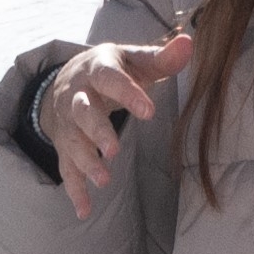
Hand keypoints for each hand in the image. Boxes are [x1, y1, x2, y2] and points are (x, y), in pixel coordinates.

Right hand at [37, 32, 190, 216]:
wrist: (68, 77)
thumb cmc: (115, 69)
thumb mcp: (135, 60)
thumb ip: (162, 57)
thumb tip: (188, 43)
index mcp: (97, 69)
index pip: (110, 79)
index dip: (127, 94)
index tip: (149, 111)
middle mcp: (77, 95)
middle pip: (82, 112)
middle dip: (97, 131)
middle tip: (114, 151)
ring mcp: (68, 121)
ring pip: (72, 141)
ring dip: (85, 161)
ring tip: (104, 181)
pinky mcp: (65, 143)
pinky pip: (66, 167)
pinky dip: (74, 190)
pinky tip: (84, 210)